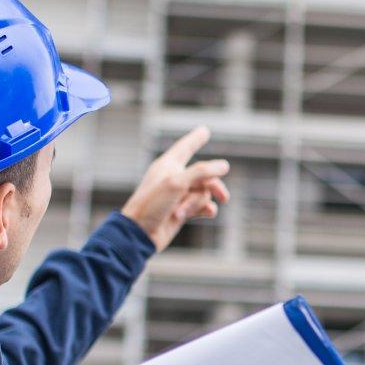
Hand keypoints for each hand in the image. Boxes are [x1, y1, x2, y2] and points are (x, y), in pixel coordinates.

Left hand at [121, 127, 230, 251]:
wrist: (140, 234)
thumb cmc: (152, 205)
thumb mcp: (177, 183)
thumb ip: (202, 172)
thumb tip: (224, 166)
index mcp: (168, 165)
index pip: (185, 147)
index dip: (195, 139)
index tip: (205, 130)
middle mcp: (174, 178)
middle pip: (204, 174)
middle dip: (213, 186)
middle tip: (224, 196)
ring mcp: (179, 195)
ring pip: (204, 192)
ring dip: (198, 203)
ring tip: (182, 212)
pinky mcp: (182, 211)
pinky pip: (203, 206)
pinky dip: (205, 210)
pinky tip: (207, 214)